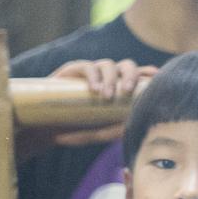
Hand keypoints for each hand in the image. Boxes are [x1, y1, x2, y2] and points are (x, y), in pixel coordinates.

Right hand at [17, 59, 158, 159]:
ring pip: (107, 65)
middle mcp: (103, 77)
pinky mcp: (70, 72)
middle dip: (130, 75)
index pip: (135, 74)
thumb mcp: (95, 133)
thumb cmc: (71, 130)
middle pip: (125, 65)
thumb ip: (113, 131)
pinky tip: (94, 90)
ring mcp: (87, 73)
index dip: (146, 73)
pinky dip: (92, 76)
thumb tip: (130, 128)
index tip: (155, 78)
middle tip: (127, 90)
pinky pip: (85, 66)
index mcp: (114, 87)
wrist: (42, 130)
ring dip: (110, 78)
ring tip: (106, 97)